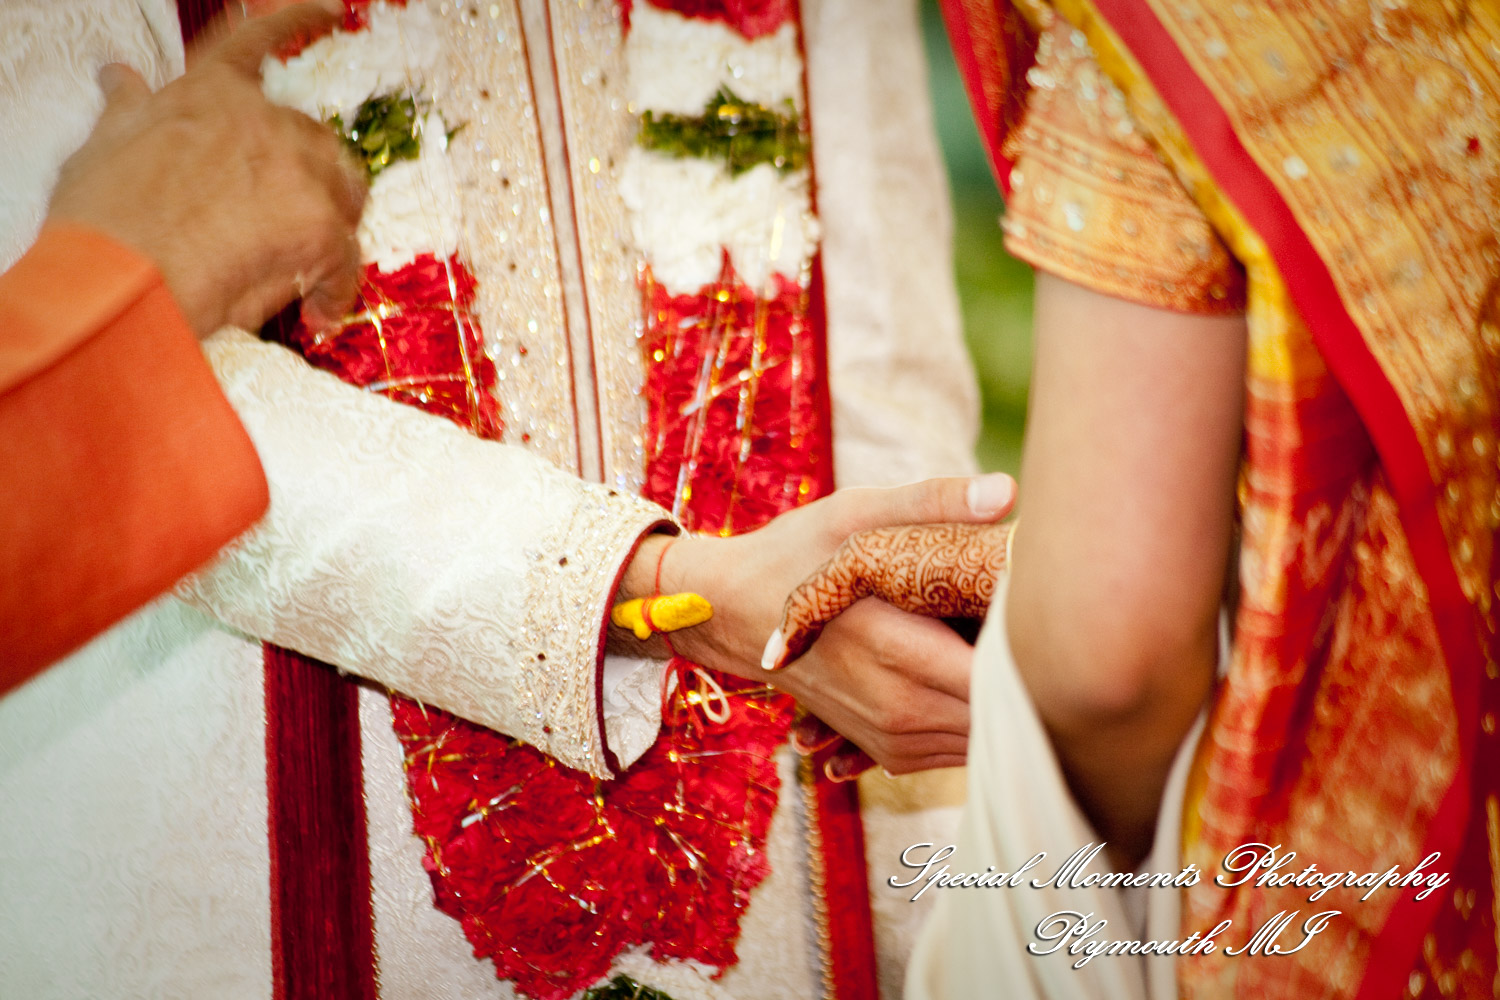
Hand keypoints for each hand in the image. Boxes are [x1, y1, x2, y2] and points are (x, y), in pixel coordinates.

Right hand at [45, 2, 364, 336]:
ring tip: (302, 265)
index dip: (300, 18)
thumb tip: (121, 77)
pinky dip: (336, 289)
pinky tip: (316, 313)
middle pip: (314, 140)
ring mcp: (300, 170)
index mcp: (211, 90)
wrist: (118, 277)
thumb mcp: (108, 143)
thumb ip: (131, 108)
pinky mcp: (322, 228)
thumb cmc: (104, 218)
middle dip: (306, 179)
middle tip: (281, 225)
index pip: (260, 37)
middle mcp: (265, 119)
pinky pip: (347, 260)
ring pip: (343, 190)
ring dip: (331, 225)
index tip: (333, 10)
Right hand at [613, 473, 1015, 775]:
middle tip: (1039, 619)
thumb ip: (935, 504)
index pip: (1003, 674)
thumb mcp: (857, 515)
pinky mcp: (889, 751)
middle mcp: (899, 708)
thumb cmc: (795, 553)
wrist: (729, 614)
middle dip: (1030, 671)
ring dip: (1007, 699)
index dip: (1037, 644)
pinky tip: (975, 675)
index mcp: (900, 648)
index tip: (1045, 603)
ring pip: (987, 737)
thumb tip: (1008, 492)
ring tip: (1007, 643)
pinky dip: (978, 717)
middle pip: (1006, 711)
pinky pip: (959, 750)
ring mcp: (893, 738)